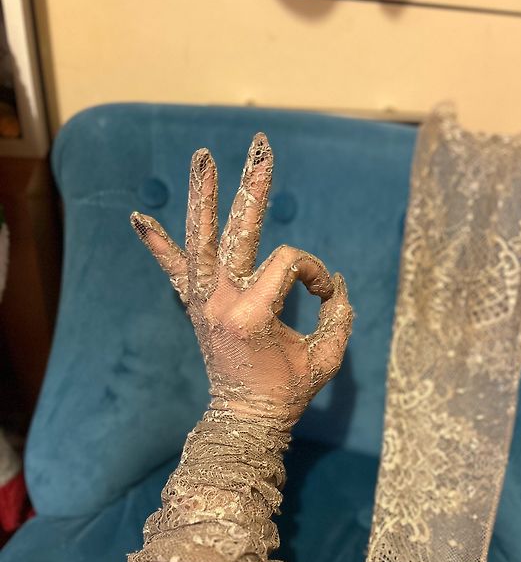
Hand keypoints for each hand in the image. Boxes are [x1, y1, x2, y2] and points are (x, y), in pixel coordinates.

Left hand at [131, 132, 352, 428]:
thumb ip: (340, 318)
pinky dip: (159, 245)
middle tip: (260, 144)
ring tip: (203, 156)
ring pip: (200, 239)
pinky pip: (175, 270)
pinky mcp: (196, 307)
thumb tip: (337, 287)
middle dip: (253, 186)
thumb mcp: (324, 359)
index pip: (288, 263)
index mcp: (251, 312)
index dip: (313, 273)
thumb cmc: (287, 392)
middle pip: (238, 230)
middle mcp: (220, 300)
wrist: (244, 418)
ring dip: (203, 197)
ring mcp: (202, 301)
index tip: (325, 295)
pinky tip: (139, 218)